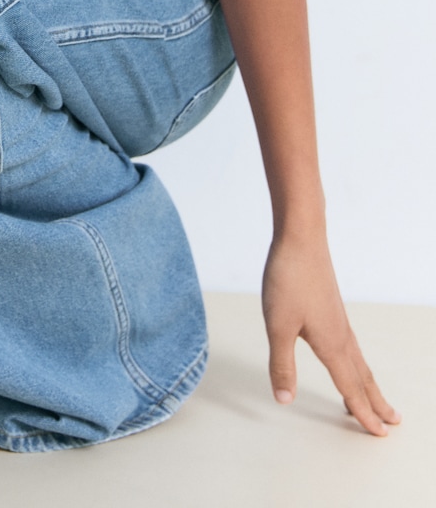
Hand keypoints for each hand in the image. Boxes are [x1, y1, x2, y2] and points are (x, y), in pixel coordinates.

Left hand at [262, 232, 400, 435]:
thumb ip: (281, 364)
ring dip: (369, 383)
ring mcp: (339, 320)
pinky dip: (356, 363)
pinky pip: (350, 345)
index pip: (350, 387)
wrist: (301, 238)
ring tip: (377, 400)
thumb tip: (284, 399)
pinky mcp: (332, 307)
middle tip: (394, 424)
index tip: (379, 434)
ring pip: (359, 360)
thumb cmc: (288, 279)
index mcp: (331, 344)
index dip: (363, 413)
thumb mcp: (277, 325)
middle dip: (377, 402)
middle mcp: (341, 335)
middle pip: (363, 377)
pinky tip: (348, 358)